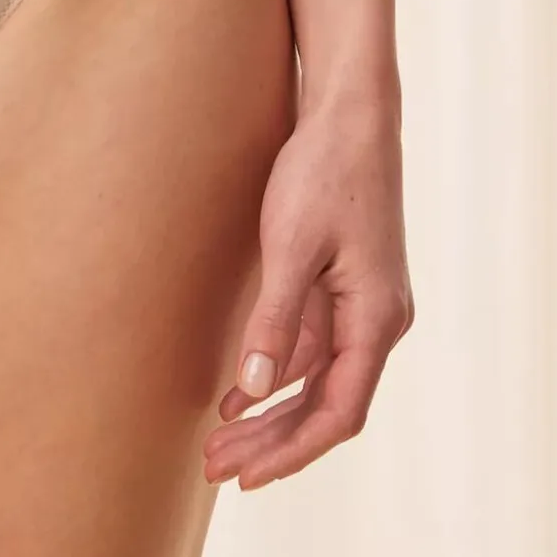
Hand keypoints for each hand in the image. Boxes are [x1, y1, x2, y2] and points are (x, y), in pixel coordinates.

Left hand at [203, 87, 413, 488]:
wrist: (349, 117)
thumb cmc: (323, 173)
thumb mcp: (290, 246)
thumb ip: (274, 320)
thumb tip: (252, 389)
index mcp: (375, 320)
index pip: (336, 412)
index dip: (291, 450)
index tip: (246, 475)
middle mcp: (377, 321)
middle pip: (324, 403)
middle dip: (271, 441)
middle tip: (215, 466)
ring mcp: (362, 304)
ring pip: (314, 378)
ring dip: (268, 410)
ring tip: (218, 439)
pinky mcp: (343, 285)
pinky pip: (311, 347)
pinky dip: (275, 371)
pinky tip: (238, 392)